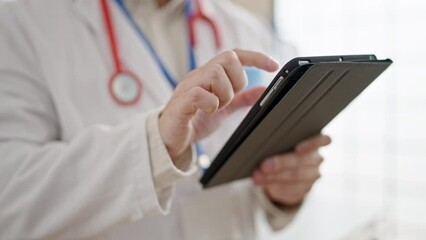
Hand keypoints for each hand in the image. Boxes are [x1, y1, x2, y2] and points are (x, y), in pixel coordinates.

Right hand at [159, 49, 278, 158]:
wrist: (170, 139)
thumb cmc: (195, 120)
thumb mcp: (224, 108)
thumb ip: (243, 99)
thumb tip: (264, 90)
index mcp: (210, 75)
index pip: (234, 54)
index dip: (256, 57)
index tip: (274, 66)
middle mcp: (199, 75)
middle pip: (228, 57)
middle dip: (237, 80)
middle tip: (229, 99)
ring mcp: (188, 87)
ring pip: (215, 72)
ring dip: (224, 93)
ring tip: (217, 108)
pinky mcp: (181, 102)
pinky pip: (199, 94)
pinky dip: (210, 104)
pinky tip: (208, 112)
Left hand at [252, 134, 330, 205]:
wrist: (290, 171)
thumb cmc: (284, 149)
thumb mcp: (283, 144)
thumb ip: (278, 142)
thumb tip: (259, 146)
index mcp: (315, 143)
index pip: (322, 140)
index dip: (310, 144)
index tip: (297, 149)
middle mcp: (317, 159)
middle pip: (301, 161)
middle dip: (281, 164)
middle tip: (264, 166)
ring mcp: (313, 176)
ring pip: (295, 177)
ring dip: (274, 178)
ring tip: (258, 177)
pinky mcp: (305, 189)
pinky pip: (292, 190)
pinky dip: (275, 187)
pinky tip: (263, 184)